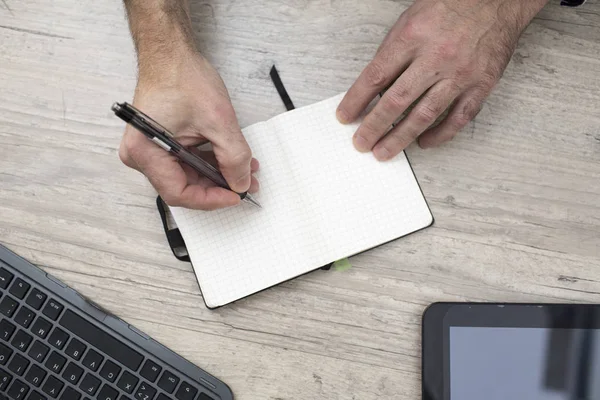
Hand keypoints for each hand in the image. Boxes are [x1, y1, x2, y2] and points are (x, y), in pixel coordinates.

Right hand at [119, 54, 258, 209]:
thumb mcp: (218, 121)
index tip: (235, 196)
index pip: (179, 193)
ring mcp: (150, 150)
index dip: (211, 199)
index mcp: (145, 151)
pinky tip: (230, 159)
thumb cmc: (182, 77)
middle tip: (246, 184)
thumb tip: (241, 183)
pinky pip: (185, 163)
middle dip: (218, 186)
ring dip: (217, 174)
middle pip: (184, 186)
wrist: (171, 54)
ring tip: (244, 169)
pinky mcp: (160, 143)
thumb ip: (234, 158)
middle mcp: (141, 155)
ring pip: (187, 176)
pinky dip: (209, 163)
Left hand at [337, 0, 547, 159]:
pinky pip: (459, 118)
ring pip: (425, 115)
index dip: (356, 100)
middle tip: (361, 143)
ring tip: (383, 152)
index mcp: (413, 37)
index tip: (344, 116)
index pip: (376, 76)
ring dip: (400, 138)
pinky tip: (423, 142)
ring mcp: (460, 74)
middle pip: (397, 101)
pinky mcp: (481, 85)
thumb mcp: (411, 20)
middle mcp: (436, 57)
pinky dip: (440, 135)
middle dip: (374, 126)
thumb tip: (374, 87)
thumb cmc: (452, 7)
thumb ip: (392, 52)